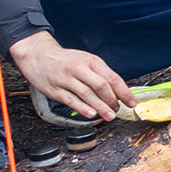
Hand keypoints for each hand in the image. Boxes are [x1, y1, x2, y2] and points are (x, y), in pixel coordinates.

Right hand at [9, 30, 134, 120]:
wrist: (38, 55)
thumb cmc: (66, 60)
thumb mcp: (86, 60)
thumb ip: (101, 74)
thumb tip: (118, 91)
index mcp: (91, 61)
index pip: (112, 78)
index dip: (124, 92)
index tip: (132, 102)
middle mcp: (79, 69)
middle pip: (101, 86)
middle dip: (112, 100)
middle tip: (118, 110)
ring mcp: (66, 79)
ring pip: (87, 94)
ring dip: (100, 107)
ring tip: (109, 116)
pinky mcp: (55, 89)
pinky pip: (71, 100)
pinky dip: (82, 108)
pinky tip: (91, 114)